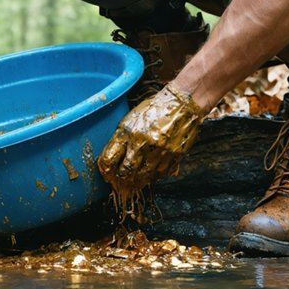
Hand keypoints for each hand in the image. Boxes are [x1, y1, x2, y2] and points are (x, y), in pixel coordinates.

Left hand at [98, 84, 204, 198]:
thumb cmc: (154, 110)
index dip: (106, 170)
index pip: (109, 159)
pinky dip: (155, 176)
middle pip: (126, 172)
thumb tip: (114, 161)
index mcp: (128, 132)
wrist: (182, 103)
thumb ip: (122, 140)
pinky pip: (162, 173)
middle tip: (121, 185)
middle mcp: (143, 142)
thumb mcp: (131, 120)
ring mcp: (160, 150)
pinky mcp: (175, 154)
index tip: (107, 175)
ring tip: (136, 183)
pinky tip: (152, 175)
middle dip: (122, 180)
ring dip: (139, 181)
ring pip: (144, 176)